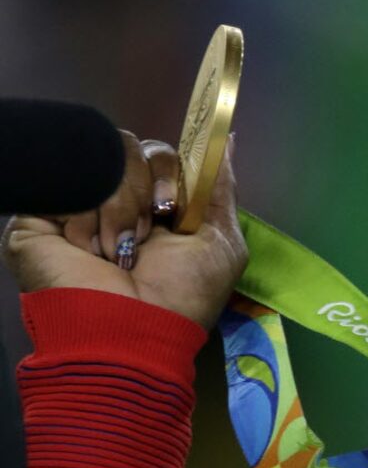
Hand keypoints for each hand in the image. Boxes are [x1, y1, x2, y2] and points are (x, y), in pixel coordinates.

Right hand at [1, 130, 247, 328]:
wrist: (131, 330)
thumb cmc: (183, 294)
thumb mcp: (221, 242)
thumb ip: (220, 188)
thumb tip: (227, 137)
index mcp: (158, 204)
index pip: (162, 154)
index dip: (170, 171)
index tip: (172, 206)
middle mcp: (117, 199)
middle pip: (132, 148)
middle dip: (146, 192)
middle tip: (146, 236)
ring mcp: (79, 204)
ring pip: (101, 160)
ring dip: (120, 211)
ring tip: (118, 252)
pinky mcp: (40, 213)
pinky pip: (69, 181)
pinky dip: (85, 218)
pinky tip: (89, 251)